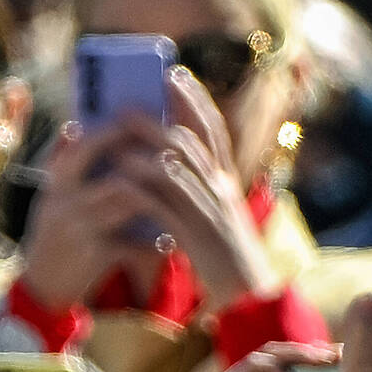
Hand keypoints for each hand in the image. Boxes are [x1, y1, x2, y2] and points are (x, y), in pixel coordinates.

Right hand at [17, 121, 177, 311]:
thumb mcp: (49, 199)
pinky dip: (152, 243)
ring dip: (156, 201)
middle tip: (173, 160)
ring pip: (129, 209)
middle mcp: (64, 206)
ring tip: (176, 195)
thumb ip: (60, 166)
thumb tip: (74, 127)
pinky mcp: (94, 256)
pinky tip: (168, 241)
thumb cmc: (52, 236)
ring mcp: (79, 231)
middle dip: (149, 169)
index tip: (140, 122)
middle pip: (116, 180)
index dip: (112, 135)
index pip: (82, 150)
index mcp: (54, 187)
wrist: (41, 286)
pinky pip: (133, 243)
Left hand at [100, 67, 279, 308]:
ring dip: (152, 137)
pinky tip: (124, 169)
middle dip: (170, 108)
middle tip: (145, 85)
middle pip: (195, 138)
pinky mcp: (197, 233)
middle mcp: (222, 189)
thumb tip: (155, 160)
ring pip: (182, 163)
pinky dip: (146, 182)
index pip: (213, 131)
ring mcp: (211, 209)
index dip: (195, 100)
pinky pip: (169, 200)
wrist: (247, 298)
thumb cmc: (221, 258)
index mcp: (225, 183)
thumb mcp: (208, 215)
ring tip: (124, 119)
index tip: (176, 73)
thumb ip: (187, 189)